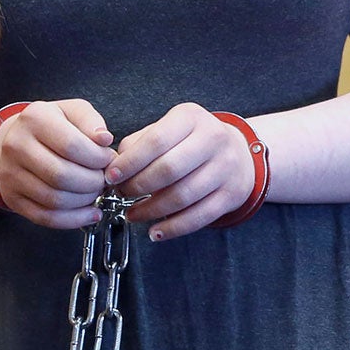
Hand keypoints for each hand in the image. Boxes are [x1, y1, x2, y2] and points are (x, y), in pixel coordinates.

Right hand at [0, 99, 114, 228]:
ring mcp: (11, 175)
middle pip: (62, 176)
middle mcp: (17, 146)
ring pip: (54, 200)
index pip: (71, 146)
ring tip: (96, 192)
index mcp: (35, 119)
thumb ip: (91, 121)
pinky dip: (73, 220)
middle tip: (104, 179)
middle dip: (93, 182)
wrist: (15, 140)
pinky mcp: (12, 198)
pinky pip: (45, 217)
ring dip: (85, 201)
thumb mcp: (72, 111)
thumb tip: (104, 140)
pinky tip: (89, 213)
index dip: (97, 158)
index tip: (109, 160)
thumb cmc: (50, 125)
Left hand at [106, 103, 255, 240]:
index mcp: (191, 118)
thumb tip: (115, 167)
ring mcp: (226, 167)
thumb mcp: (169, 128)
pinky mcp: (232, 193)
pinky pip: (199, 217)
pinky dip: (173, 228)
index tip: (111, 177)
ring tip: (134, 214)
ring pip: (182, 196)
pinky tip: (156, 231)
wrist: (238, 152)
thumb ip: (140, 143)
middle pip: (169, 170)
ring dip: (151, 210)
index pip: (156, 141)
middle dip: (138, 187)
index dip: (130, 162)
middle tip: (123, 195)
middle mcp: (213, 139)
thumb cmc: (193, 141)